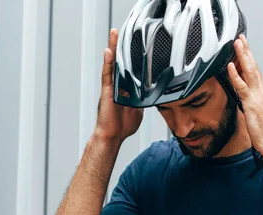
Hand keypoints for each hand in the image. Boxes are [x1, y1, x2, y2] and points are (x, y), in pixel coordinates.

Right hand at [94, 28, 143, 142]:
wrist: (113, 136)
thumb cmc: (123, 125)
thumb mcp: (140, 110)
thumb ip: (145, 100)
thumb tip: (155, 96)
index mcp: (125, 88)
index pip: (128, 68)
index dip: (130, 56)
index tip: (134, 42)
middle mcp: (117, 85)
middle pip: (118, 61)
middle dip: (119, 46)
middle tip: (121, 31)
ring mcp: (111, 87)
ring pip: (111, 64)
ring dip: (112, 48)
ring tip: (114, 34)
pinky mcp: (106, 91)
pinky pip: (107, 74)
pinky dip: (107, 63)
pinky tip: (108, 52)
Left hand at [227, 34, 262, 156]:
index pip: (257, 72)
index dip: (251, 59)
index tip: (246, 49)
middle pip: (254, 67)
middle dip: (247, 52)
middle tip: (241, 39)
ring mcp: (258, 96)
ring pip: (249, 71)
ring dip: (242, 56)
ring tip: (237, 44)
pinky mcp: (251, 103)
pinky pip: (241, 86)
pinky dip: (236, 75)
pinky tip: (231, 66)